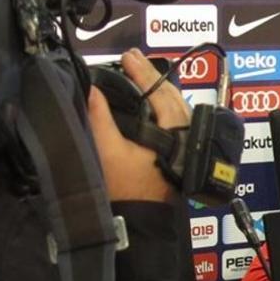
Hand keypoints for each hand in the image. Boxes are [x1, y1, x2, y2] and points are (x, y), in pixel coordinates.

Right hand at [87, 48, 190, 202]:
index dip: (143, 72)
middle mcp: (186, 138)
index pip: (161, 93)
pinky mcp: (179, 157)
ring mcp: (185, 148)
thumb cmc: (125, 189)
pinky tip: (147, 104)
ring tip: (139, 74)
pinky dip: (161, 108)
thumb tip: (92, 88)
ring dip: (157, 91)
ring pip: (176, 110)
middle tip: (133, 58)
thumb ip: (99, 116)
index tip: (128, 56)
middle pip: (172, 98)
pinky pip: (174, 123)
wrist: (138, 224)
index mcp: (175, 133)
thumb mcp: (107, 151)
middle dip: (152, 76)